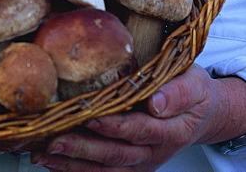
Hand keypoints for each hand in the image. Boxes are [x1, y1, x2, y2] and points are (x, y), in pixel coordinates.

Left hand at [29, 66, 245, 170]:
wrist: (202, 115)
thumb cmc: (194, 92)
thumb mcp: (195, 82)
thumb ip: (178, 92)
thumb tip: (155, 102)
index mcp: (172, 130)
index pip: (140, 130)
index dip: (115, 126)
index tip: (91, 116)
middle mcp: (155, 153)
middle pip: (116, 155)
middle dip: (82, 149)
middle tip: (54, 141)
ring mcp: (141, 164)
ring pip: (104, 169)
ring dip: (72, 164)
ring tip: (43, 154)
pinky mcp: (131, 168)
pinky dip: (75, 171)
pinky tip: (52, 162)